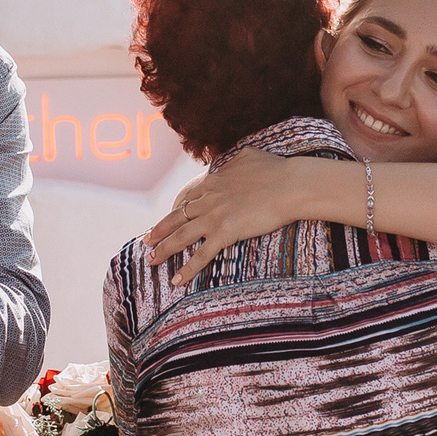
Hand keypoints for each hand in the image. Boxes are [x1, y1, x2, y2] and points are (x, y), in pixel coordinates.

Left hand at [145, 149, 317, 283]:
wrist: (289, 185)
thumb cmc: (275, 170)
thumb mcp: (248, 155)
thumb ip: (234, 159)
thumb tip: (234, 157)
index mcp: (213, 181)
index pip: (187, 198)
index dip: (175, 210)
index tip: (168, 218)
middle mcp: (208, 199)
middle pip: (176, 217)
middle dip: (159, 230)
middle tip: (147, 240)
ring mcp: (214, 217)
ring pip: (181, 236)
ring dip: (164, 249)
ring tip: (152, 260)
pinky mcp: (225, 233)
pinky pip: (202, 255)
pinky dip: (187, 269)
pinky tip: (176, 280)